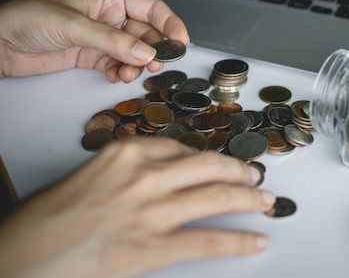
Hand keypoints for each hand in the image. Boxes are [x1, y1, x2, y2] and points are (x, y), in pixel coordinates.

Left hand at [0, 0, 188, 82]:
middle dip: (154, 50)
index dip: (170, 24)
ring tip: (130, 73)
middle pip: (148, 33)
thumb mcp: (75, 26)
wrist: (0, 43)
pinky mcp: (93, 56)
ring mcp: (104, 37)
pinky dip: (121, 73)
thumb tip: (145, 53)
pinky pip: (118, 65)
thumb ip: (113, 42)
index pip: (152, 9)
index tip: (181, 42)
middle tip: (156, 64)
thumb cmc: (28, 19)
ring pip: (135, 52)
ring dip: (137, 65)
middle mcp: (111, 16)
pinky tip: (114, 76)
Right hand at [0, 138, 274, 277]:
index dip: (207, 157)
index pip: (181, 148)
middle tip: (254, 175)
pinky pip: (208, 241)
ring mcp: (151, 210)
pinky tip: (256, 241)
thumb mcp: (89, 176)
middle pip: (208, 166)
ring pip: (216, 196)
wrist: (21, 259)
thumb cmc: (44, 221)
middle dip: (238, 170)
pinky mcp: (153, 247)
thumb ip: (129, 170)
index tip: (220, 162)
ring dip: (248, 199)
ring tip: (265, 201)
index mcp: (125, 152)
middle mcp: (143, 175)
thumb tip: (163, 178)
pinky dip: (239, 241)